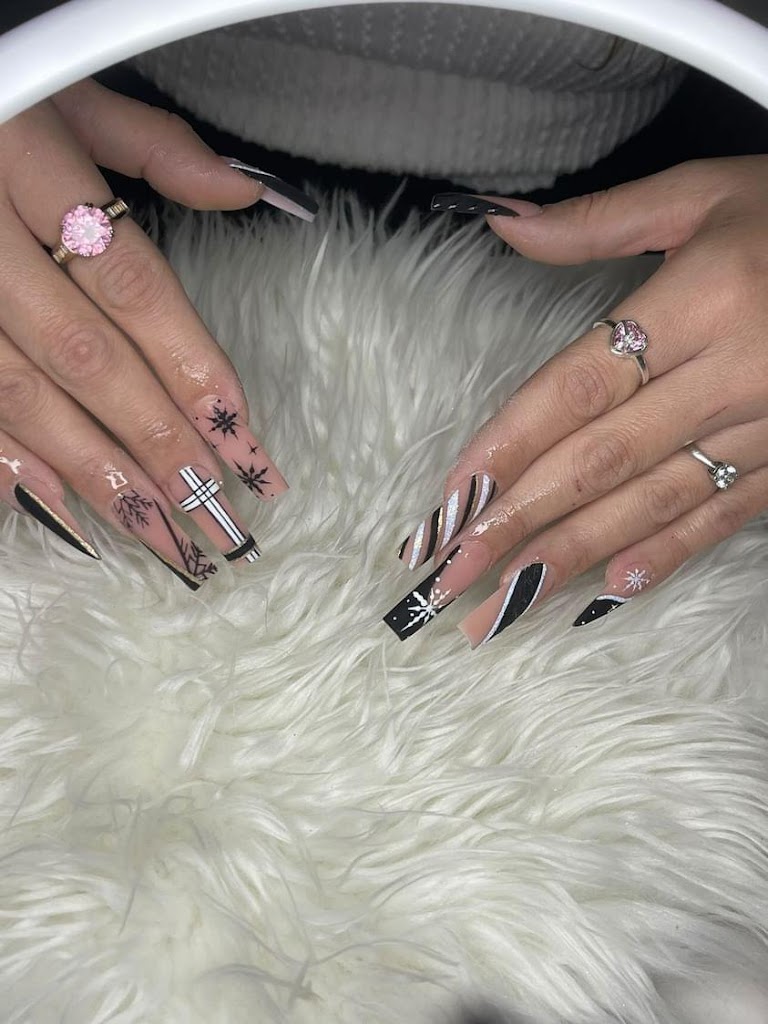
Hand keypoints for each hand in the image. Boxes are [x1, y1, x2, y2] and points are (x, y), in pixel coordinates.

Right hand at [0, 79, 314, 588]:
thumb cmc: (1, 91)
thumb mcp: (73, 96)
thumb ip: (158, 149)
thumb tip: (251, 192)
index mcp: (30, 170)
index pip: (133, 289)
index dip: (193, 372)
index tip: (246, 444)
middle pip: (87, 360)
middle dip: (157, 445)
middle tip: (213, 515)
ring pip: (21, 394)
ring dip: (93, 472)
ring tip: (156, 531)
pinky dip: (2, 458)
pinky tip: (52, 508)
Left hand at [384, 156, 767, 643]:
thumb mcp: (704, 192)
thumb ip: (598, 221)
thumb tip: (500, 223)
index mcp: (702, 298)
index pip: (579, 385)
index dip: (510, 443)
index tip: (451, 496)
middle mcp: (733, 371)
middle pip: (603, 458)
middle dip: (521, 521)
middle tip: (451, 576)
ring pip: (654, 500)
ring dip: (573, 556)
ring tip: (506, 603)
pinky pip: (725, 515)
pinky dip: (666, 554)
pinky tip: (609, 592)